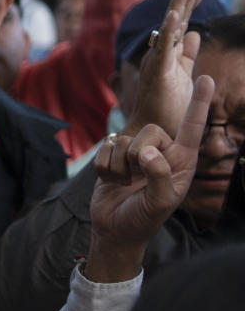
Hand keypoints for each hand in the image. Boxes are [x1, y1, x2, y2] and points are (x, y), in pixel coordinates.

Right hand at [86, 74, 213, 281]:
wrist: (114, 231)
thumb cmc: (143, 219)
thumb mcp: (159, 203)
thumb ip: (159, 175)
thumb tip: (146, 152)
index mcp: (181, 161)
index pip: (192, 128)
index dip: (199, 103)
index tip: (206, 79)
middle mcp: (161, 152)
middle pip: (149, 130)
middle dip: (138, 154)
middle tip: (136, 178)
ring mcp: (135, 154)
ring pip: (124, 140)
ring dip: (119, 167)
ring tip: (125, 184)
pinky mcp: (113, 158)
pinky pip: (105, 148)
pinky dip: (104, 168)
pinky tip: (111, 181)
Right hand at [122, 0, 205, 138]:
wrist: (153, 135)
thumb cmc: (166, 112)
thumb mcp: (185, 76)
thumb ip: (188, 55)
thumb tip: (194, 34)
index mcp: (169, 58)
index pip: (180, 27)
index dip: (189, 7)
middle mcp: (161, 58)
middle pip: (175, 23)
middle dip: (187, 0)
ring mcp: (158, 64)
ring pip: (169, 30)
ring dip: (178, 6)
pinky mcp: (158, 74)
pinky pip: (162, 49)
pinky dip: (166, 31)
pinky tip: (173, 15)